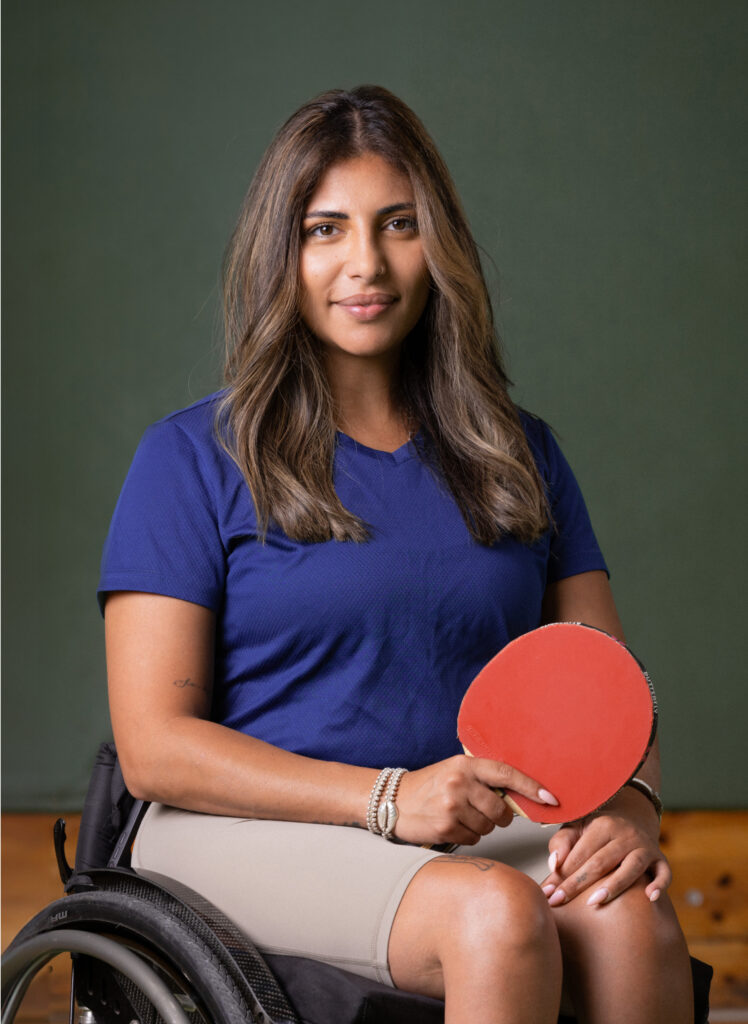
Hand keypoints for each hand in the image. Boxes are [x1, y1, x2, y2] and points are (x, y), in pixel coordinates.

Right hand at [392, 754, 557, 845]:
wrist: (392, 801)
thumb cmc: (428, 786)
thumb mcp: (454, 772)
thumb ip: (482, 779)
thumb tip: (518, 796)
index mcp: (465, 765)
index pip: (506, 774)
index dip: (531, 786)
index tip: (549, 798)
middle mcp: (459, 782)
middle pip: (501, 810)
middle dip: (499, 816)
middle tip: (482, 811)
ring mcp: (452, 805)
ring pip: (489, 827)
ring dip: (480, 826)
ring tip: (460, 816)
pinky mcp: (446, 827)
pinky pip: (474, 839)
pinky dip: (467, 836)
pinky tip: (452, 826)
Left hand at [541, 785, 668, 907]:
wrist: (632, 820)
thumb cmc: (596, 832)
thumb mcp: (577, 828)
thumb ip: (562, 843)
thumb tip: (554, 864)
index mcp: (603, 825)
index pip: (581, 853)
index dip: (563, 873)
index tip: (549, 894)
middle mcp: (625, 834)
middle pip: (601, 861)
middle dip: (578, 884)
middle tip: (559, 902)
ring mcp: (645, 847)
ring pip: (631, 868)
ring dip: (613, 886)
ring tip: (594, 902)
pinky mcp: (660, 860)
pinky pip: (664, 873)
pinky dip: (659, 884)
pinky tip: (649, 898)